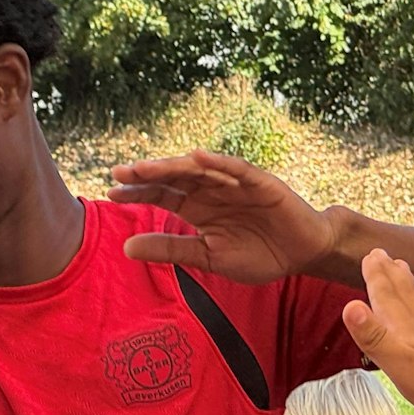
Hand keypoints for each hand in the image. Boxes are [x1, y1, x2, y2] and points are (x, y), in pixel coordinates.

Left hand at [108, 149, 335, 283]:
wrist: (302, 254)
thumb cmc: (258, 255)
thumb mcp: (207, 257)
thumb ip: (170, 250)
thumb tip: (126, 248)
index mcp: (198, 208)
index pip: (162, 194)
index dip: (138, 193)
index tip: (111, 193)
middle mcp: (212, 190)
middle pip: (175, 177)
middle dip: (148, 175)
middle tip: (119, 173)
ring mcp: (235, 183)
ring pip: (199, 170)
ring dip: (173, 166)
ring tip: (146, 167)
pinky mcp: (260, 183)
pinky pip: (237, 169)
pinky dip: (219, 162)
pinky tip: (198, 157)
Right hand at [340, 249, 413, 414]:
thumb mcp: (400, 364)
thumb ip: (374, 336)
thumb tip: (350, 306)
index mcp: (407, 329)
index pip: (387, 297)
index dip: (375, 277)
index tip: (368, 255)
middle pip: (403, 294)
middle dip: (390, 274)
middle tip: (382, 253)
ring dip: (407, 285)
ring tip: (403, 269)